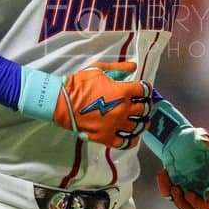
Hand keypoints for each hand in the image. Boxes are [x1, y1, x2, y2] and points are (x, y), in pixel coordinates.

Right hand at [19, 61, 150, 147]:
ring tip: (141, 121)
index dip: (146, 89)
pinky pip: (125, 142)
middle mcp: (122, 109)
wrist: (62, 102)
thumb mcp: (98, 70)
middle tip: (142, 105)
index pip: (144, 91)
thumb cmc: (79, 84)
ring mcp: (115, 124)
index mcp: (122, 91)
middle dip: (145, 106)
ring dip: (142, 123)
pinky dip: (131, 140)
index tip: (143, 90)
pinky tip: (132, 136)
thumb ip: (118, 68)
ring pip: (138, 126)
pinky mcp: (107, 137)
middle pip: (144, 109)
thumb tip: (133, 66)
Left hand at [155, 127, 208, 208]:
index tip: (207, 193)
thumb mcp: (198, 134)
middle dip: (198, 204)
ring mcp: (190, 190)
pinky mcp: (176, 189)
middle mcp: (204, 187)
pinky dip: (165, 189)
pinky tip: (163, 173)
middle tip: (187, 193)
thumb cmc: (192, 138)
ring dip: (180, 203)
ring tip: (173, 187)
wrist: (177, 141)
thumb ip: (204, 137)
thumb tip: (207, 144)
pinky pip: (171, 197)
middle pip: (208, 208)